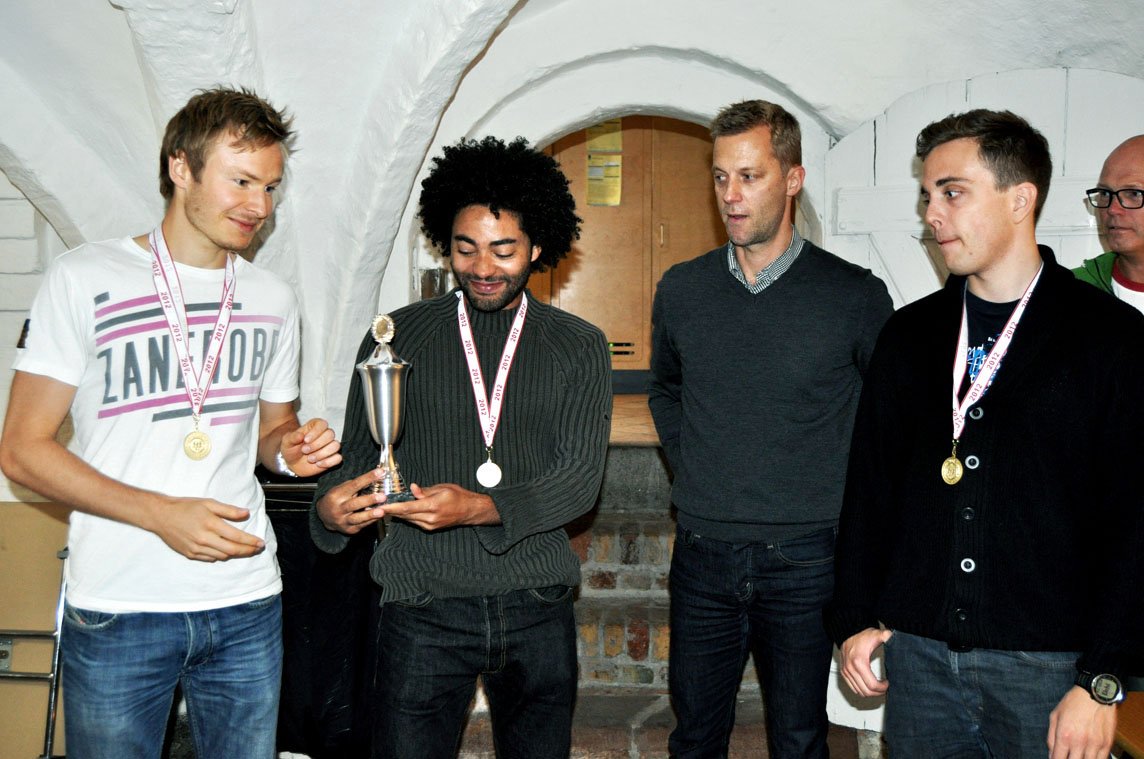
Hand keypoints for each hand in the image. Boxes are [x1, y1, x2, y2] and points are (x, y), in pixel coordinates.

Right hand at [150, 497, 265, 561]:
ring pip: (222, 556)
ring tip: (244, 549)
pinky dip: (220, 555)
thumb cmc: (186, 507)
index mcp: (211, 524)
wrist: (161, 516)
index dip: (251, 541)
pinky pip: (210, 558)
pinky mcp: (190, 554)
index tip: (261, 543)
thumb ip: (228, 510)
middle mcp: (204, 539)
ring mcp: (196, 549)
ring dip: (235, 554)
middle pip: (232, 550)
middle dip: (247, 551)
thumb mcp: (208, 503)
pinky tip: (225, 550)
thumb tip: (246, 514)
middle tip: (257, 549)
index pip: (237, 537)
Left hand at [280, 418, 341, 476]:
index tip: (305, 440)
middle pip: (330, 434)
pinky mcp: (332, 458)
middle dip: (317, 444)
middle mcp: (324, 435)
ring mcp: (329, 446)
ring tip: (310, 459)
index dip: (315, 432)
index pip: (322, 424)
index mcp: (314, 427)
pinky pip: (338, 458)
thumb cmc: (291, 449)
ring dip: (322, 454)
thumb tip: (300, 435)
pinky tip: (318, 464)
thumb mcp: (287, 441)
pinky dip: (328, 462)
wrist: (292, 463)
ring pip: (335, 446)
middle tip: (304, 450)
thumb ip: (292, 437)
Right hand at [315, 468, 386, 534]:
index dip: (368, 478)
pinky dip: (371, 521)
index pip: (354, 485)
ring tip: (381, 511)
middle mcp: (339, 508)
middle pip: (354, 504)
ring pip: (357, 518)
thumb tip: (374, 477)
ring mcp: (343, 520)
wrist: (324, 516)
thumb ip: (355, 485)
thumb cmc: (336, 499)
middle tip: (382, 497)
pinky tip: (379, 517)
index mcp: (337, 495)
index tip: (380, 473)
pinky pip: (361, 525)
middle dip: (369, 500)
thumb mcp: (341, 489)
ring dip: (370, 514)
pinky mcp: (349, 529)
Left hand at [378, 482, 499, 530]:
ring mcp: (430, 525)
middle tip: (378, 505)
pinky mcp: (431, 528)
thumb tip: (412, 488)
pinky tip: (400, 511)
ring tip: (385, 507)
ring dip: (397, 514)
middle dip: (391, 510)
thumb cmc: (459, 496)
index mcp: (432, 506)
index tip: (382, 506)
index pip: (407, 507)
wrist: (470, 511)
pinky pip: (415, 522)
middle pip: (405, 515)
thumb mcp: (442, 488)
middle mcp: (430, 518)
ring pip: (408, 519)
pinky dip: (406, 516)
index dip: (393, 507)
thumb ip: (425, 490)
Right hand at [839, 627, 892, 696]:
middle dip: (878, 692)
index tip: (888, 684)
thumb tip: (893, 636)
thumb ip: (886, 636)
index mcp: (859, 662)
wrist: (848, 632)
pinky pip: (853, 688)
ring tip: (878, 687)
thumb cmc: (861, 635)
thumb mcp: (876, 635)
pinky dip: (862, 689)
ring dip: (870, 692)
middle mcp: (850, 669)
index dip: (883, 688)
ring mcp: (846, 671)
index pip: (872, 685)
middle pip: (866, 691)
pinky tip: (869, 685)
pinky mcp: (843, 673)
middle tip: (885, 687)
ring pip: (859, 692)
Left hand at [1047, 686, 1115, 758]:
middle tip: (1068, 755)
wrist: (1095, 694)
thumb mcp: (1055, 716)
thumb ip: (1051, 737)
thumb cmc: (1073, 702)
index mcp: (1064, 736)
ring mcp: (1094, 745)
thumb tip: (1051, 753)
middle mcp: (1079, 742)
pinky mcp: (1106, 744)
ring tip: (1078, 755)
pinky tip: (1089, 755)